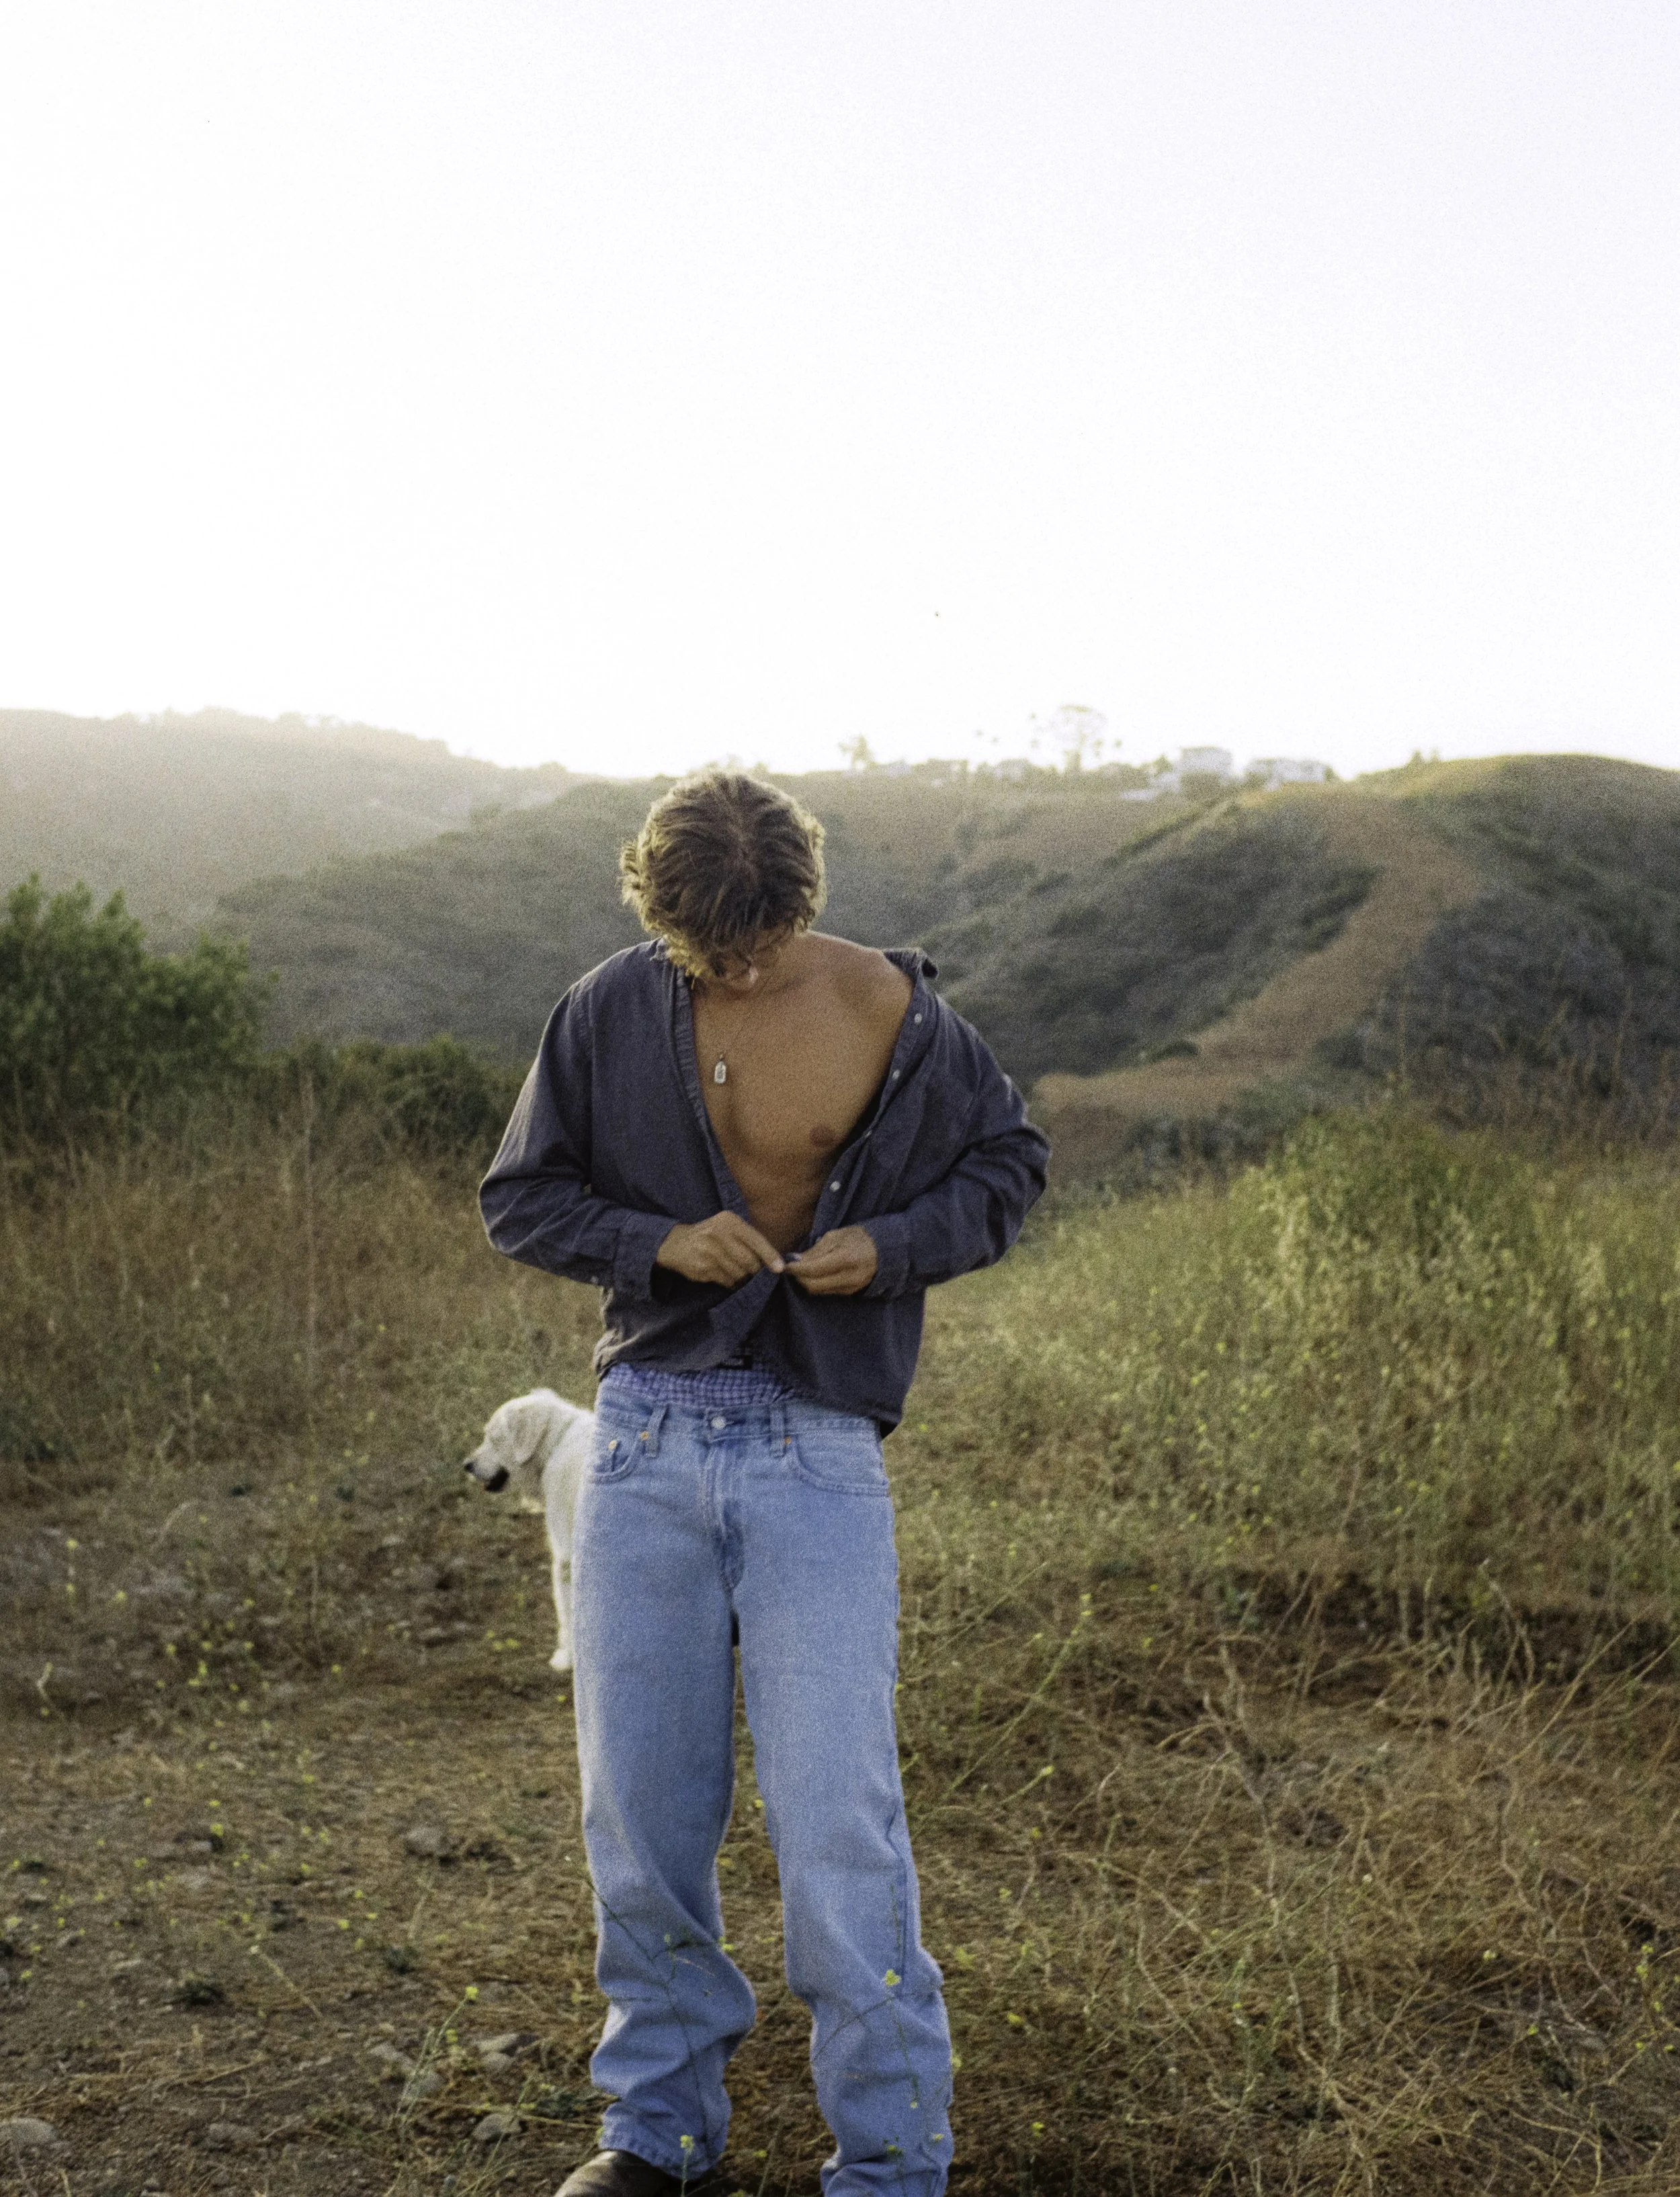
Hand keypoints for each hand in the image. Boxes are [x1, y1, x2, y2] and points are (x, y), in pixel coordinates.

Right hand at [656, 1212, 785, 1286]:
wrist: (676, 1243)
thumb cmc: (711, 1235)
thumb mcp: (728, 1227)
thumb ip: (749, 1239)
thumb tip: (774, 1261)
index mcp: (729, 1221)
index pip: (756, 1240)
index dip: (770, 1256)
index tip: (780, 1268)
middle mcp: (718, 1234)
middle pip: (749, 1261)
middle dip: (755, 1270)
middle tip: (753, 1271)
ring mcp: (709, 1252)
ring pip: (739, 1274)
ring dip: (742, 1277)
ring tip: (736, 1271)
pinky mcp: (702, 1268)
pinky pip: (727, 1281)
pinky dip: (731, 1282)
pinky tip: (724, 1274)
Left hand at [786, 1226, 877, 1295]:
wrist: (885, 1251)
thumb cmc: (859, 1237)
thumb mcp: (836, 1236)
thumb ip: (815, 1250)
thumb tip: (795, 1260)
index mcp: (846, 1259)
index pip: (812, 1270)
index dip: (795, 1269)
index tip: (785, 1264)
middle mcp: (849, 1277)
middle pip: (813, 1285)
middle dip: (799, 1277)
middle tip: (792, 1267)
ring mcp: (851, 1287)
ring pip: (818, 1291)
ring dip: (806, 1281)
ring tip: (802, 1269)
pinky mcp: (851, 1292)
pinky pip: (827, 1291)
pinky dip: (817, 1284)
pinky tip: (815, 1274)